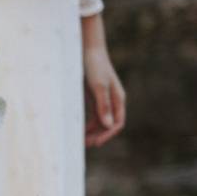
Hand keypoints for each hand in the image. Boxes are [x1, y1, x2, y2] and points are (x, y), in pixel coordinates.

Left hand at [82, 14, 125, 146]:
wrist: (86, 50)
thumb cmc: (95, 66)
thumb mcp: (99, 87)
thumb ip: (104, 106)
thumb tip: (108, 125)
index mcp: (118, 99)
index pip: (118, 123)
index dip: (108, 134)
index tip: (96, 143)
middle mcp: (113, 101)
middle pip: (108, 125)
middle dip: (98, 136)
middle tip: (84, 145)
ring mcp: (103, 100)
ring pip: (100, 122)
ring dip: (92, 132)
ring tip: (80, 141)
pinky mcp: (93, 98)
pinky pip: (93, 116)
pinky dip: (87, 124)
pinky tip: (78, 130)